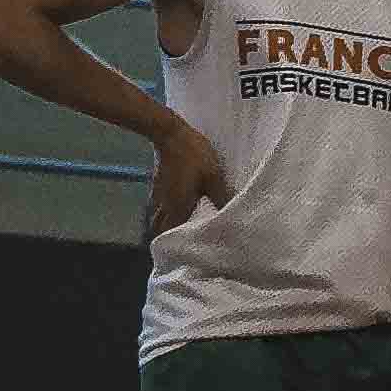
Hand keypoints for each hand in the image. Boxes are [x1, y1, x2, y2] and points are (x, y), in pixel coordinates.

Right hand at [146, 120, 231, 240]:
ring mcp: (157, 196)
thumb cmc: (194, 154)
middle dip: (169, 241)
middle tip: (183, 248)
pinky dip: (164, 215)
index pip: (173, 236)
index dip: (179, 248)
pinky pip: (158, 208)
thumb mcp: (214, 176)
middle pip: (160, 230)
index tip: (188, 256)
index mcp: (178, 207)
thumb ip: (222, 197)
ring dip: (166, 227)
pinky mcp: (157, 187)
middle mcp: (164, 205)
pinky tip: (177, 213)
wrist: (170, 133)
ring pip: (157, 220)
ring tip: (180, 234)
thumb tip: (233, 216)